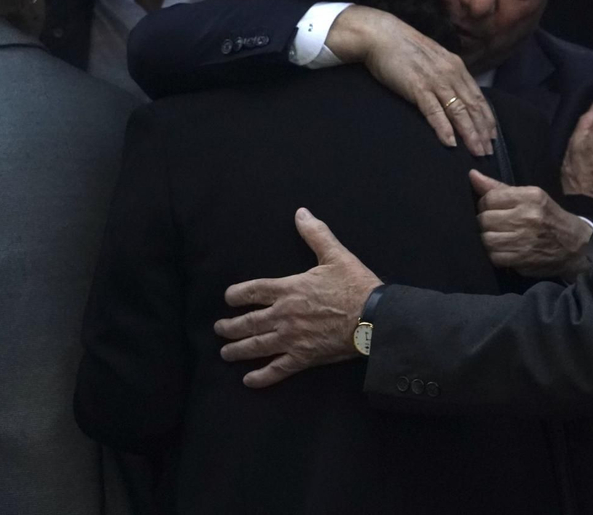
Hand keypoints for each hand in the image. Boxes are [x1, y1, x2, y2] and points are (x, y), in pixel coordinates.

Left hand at [213, 208, 379, 387]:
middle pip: (248, 322)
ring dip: (237, 350)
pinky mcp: (303, 357)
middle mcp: (284, 315)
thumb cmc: (355, 285)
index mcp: (289, 289)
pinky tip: (249, 380)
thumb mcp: (336, 254)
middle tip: (219, 329)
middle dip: (229, 327)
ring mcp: (292, 338)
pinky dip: (261, 377)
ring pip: (256, 346)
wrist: (374, 317)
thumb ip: (315, 234)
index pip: (253, 291)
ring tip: (225, 353)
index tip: (228, 299)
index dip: (236, 295)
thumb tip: (301, 213)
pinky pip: (277, 370)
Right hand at [326, 6, 496, 156]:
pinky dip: (444, 128)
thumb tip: (456, 93)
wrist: (382, 36)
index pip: (478, 97)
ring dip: (470, 134)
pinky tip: (451, 143)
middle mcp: (451, 74)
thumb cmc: (405, 48)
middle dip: (483, 131)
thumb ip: (447, 74)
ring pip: (458, 111)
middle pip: (472, 107)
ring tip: (476, 152)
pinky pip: (434, 111)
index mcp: (457, 67)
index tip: (493, 136)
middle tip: (488, 152)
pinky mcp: (418, 88)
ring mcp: (435, 81)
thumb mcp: (435, 59)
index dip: (487, 118)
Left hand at [469, 170, 591, 278]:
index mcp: (530, 196)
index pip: (490, 198)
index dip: (484, 204)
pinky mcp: (522, 259)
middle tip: (494, 224)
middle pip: (484, 219)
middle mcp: (527, 216)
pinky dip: (495, 254)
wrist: (576, 247)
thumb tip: (472, 175)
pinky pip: (494, 256)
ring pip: (486, 239)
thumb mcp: (531, 197)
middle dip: (484, 223)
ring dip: (488, 239)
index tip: (491, 209)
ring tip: (498, 237)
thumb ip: (500, 188)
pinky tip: (504, 250)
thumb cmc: (550, 218)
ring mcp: (524, 239)